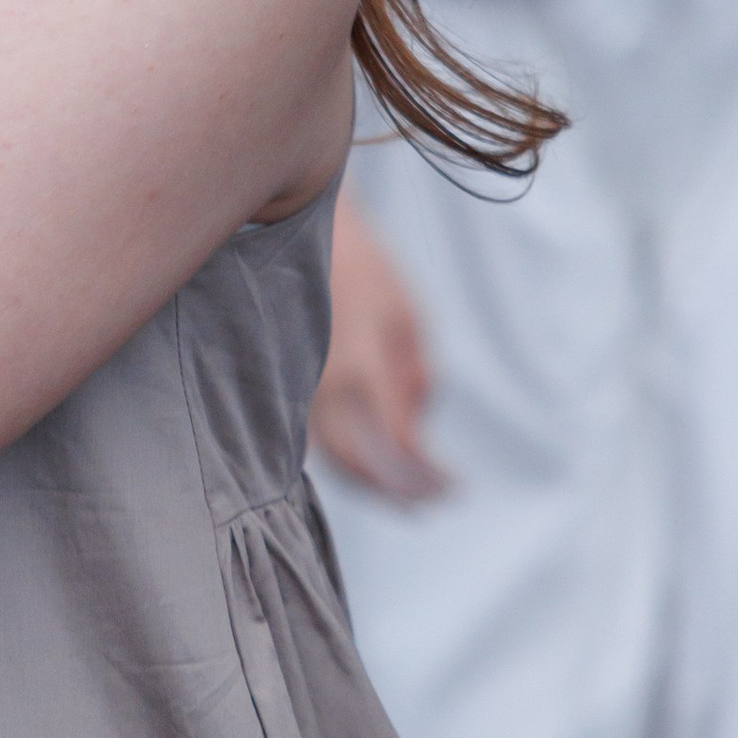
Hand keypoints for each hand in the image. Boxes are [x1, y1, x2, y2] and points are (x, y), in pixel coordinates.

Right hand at [309, 190, 449, 500]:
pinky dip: (346, 458)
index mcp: (358, 370)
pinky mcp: (284, 386)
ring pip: (330, 456)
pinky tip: (373, 461)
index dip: (422, 475)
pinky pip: (316, 437)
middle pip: (356, 465)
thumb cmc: (362, 270)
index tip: (452, 487)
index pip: (393, 445)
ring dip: (369, 481)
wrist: (295, 235)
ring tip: (406, 493)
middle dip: (395, 490)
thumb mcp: (407, 319)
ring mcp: (296, 388)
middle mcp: (319, 388)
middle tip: (431, 502)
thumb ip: (415, 381)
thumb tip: (415, 435)